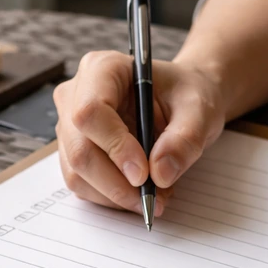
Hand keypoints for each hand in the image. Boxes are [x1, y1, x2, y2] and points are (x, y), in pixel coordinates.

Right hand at [54, 50, 226, 215]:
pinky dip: (112, 197)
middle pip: (79, 150)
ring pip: (77, 174)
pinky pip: (82, 185)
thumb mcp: (199, 109)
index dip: (115, 147)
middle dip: (116, 183)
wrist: (180, 102)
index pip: (91, 111)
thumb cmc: (185, 96)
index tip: (144, 174)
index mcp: (102, 69)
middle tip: (153, 199)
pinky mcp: (73, 153)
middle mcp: (75, 96)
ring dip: (115, 195)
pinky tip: (140, 192)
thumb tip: (160, 174)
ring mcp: (69, 127)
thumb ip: (185, 138)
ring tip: (155, 195)